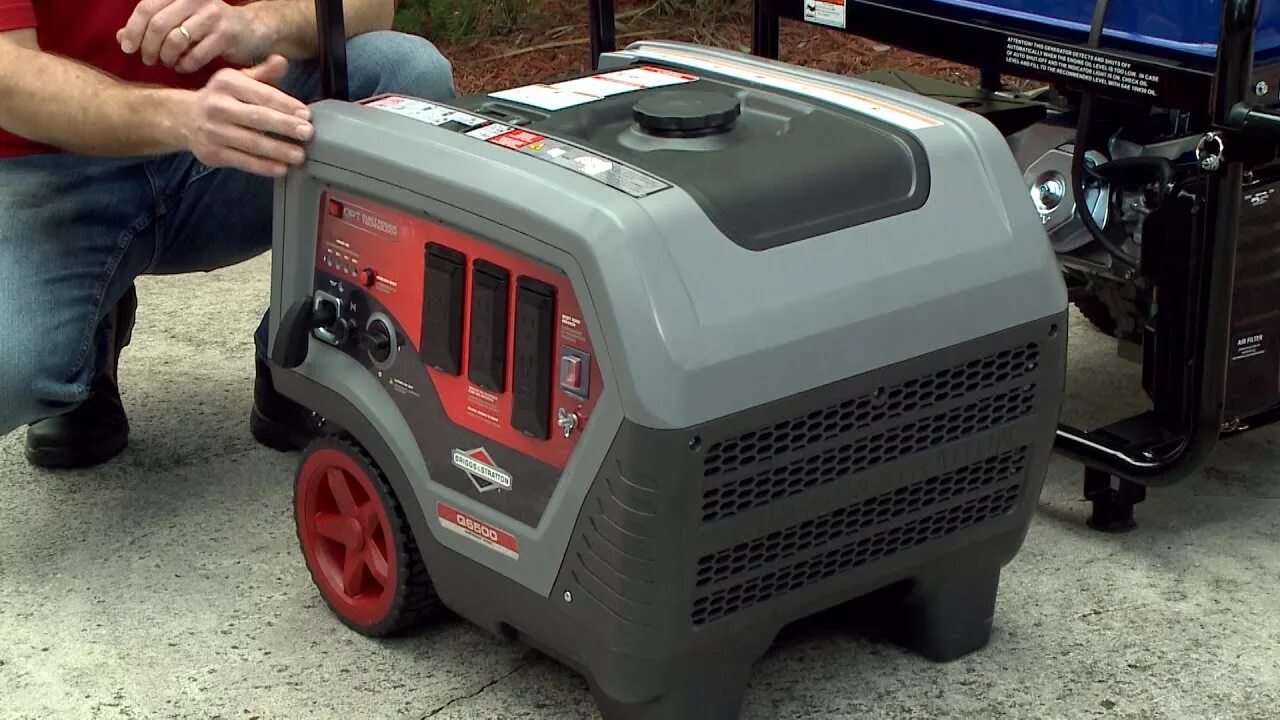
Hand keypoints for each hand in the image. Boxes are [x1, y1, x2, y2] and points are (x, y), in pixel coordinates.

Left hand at [117, 0, 266, 73]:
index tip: (127, 48)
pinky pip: (195, 56)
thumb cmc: (209, 26)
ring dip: (166, 58)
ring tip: (167, 63)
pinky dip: (184, 65)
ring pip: (175, 41)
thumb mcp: (179, 20)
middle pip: (158, 25)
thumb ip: (151, 26)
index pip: (146, 8)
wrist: (251, 30)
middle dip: (148, 47)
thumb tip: (121, 38)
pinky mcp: (226, 35)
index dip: (133, 29)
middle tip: (147, 60)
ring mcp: (212, 16)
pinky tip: (183, 67)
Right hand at [182, 56, 313, 177]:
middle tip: (307, 133)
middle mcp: (217, 106)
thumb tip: (282, 61)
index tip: (306, 114)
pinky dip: (263, 166)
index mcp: (227, 83)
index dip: (286, 104)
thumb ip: (263, 74)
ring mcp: (213, 131)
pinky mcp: (212, 153)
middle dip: (285, 125)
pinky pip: (242, 161)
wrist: (184, 117)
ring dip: (278, 150)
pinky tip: (281, 168)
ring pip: (251, 142)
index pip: (262, 94)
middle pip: (257, 117)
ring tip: (299, 155)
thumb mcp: (239, 80)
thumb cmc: (222, 98)